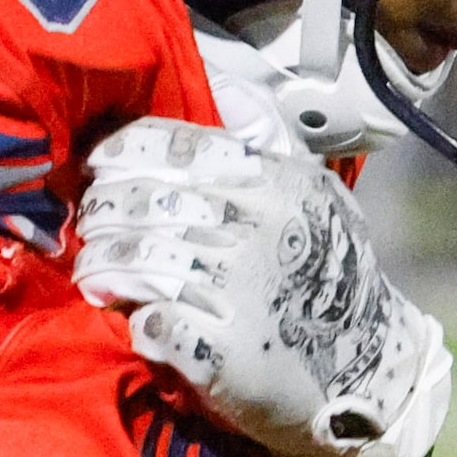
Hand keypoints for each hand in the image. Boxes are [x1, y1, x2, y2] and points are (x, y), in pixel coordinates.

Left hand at [72, 118, 448, 456]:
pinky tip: (132, 318)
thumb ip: (263, 145)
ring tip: (94, 274)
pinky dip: (133, 320)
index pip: (169, 147)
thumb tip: (223, 86)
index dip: (117, 156)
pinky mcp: (219, 350)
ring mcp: (236, 288)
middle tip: (89, 229)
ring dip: (99, 267)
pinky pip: (147, 322)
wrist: (368, 371)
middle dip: (99, 215)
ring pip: (131, 260)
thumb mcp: (313, 195)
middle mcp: (255, 227)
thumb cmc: (327, 275)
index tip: (96, 169)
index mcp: (274, 182)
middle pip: (139, 202)